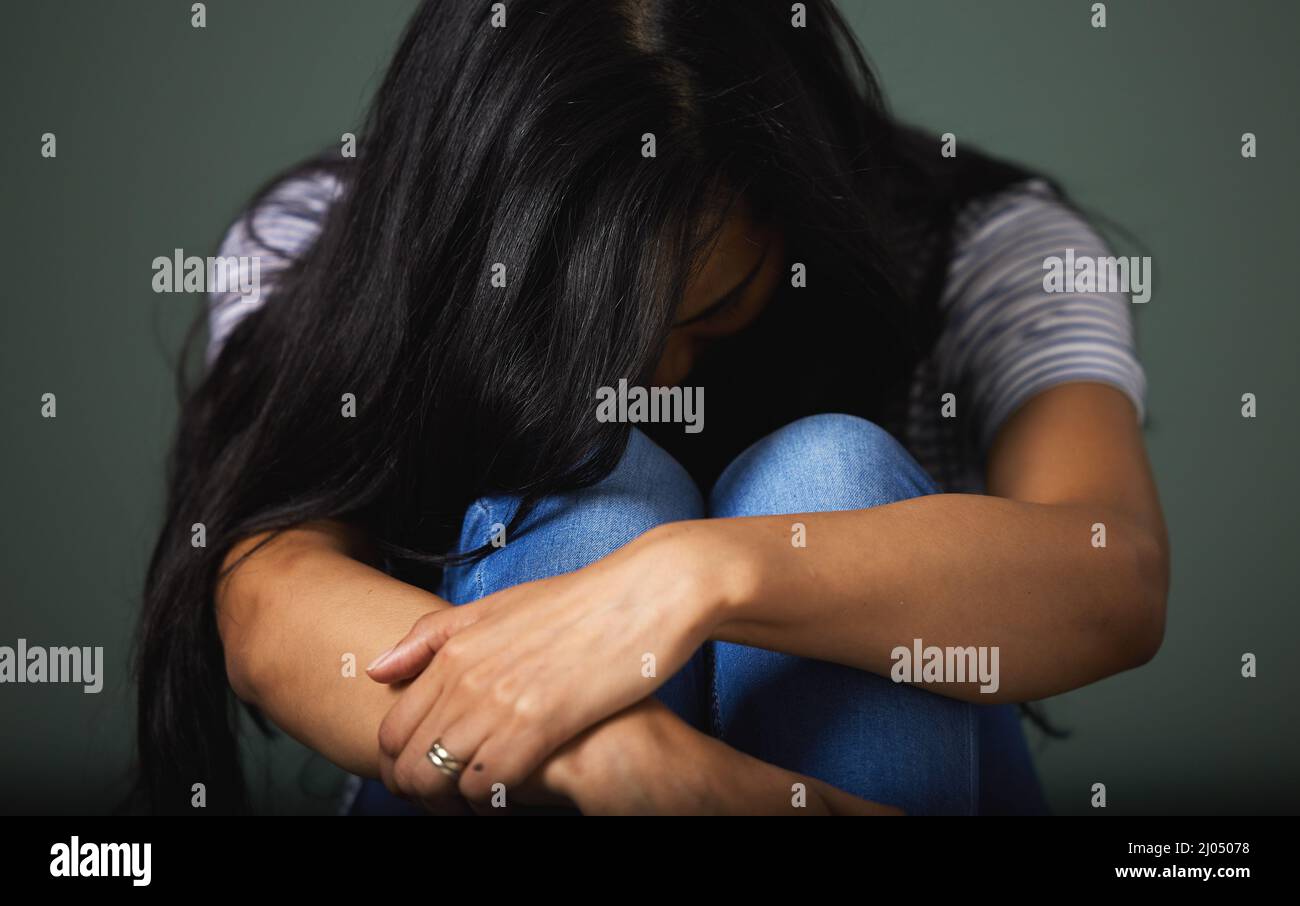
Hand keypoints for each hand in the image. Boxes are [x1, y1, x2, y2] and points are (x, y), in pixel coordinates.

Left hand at [368, 521, 748, 806]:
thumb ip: (434, 636)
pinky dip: (492, 800)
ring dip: (453, 801)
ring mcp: (501, 702)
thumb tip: (377, 668)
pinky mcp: (539, 724)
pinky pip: (489, 784)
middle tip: (442, 801)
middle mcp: (467, 677)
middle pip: (408, 762)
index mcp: (453, 650)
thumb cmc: (578, 601)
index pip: (392, 728)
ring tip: (476, 803)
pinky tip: (511, 795)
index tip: (420, 776)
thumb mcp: (499, 605)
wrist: (643, 594)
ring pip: (441, 780)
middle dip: (417, 792)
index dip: (397, 764)